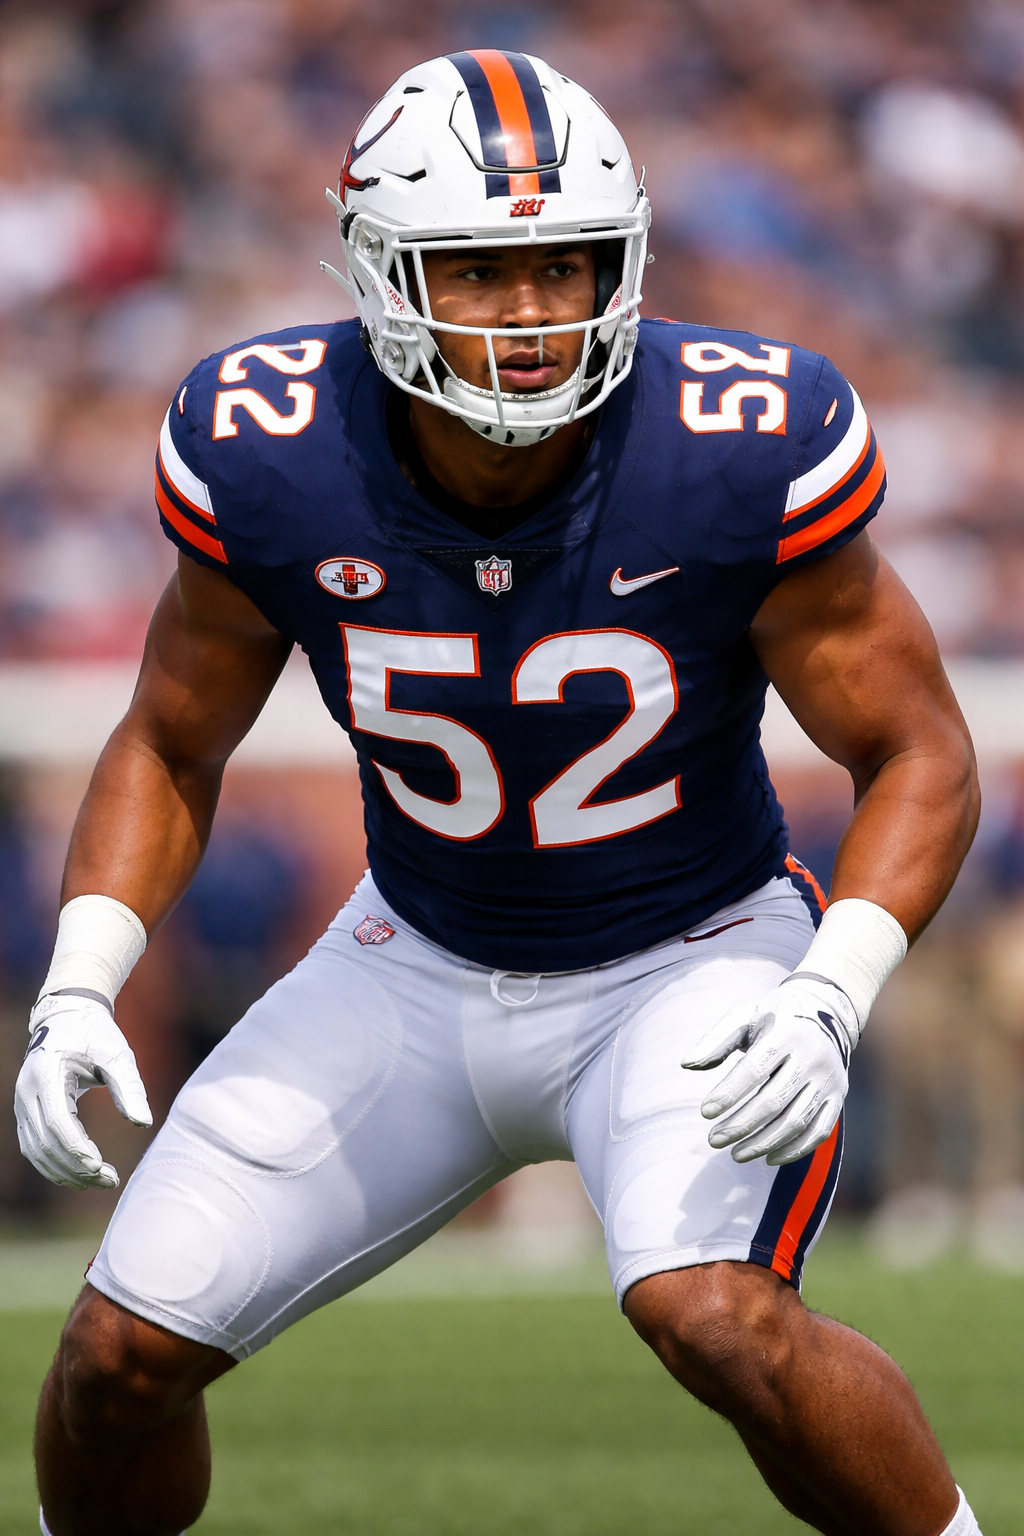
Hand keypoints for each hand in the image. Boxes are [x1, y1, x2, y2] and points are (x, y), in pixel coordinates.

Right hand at [14, 993, 152, 1189]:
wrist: (68, 1018)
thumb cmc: (95, 1035)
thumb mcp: (117, 1054)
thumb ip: (129, 1087)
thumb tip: (144, 1123)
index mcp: (46, 1073)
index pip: (56, 1121)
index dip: (76, 1148)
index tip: (100, 1166)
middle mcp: (26, 1091)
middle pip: (45, 1142)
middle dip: (75, 1167)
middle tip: (109, 1180)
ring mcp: (21, 1103)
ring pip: (36, 1150)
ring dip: (65, 1172)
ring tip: (100, 1182)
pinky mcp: (26, 1112)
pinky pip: (34, 1147)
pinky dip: (54, 1166)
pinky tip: (80, 1176)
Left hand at [680, 976, 857, 1165]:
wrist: (825, 1011)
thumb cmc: (773, 1017)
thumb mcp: (744, 1016)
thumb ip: (715, 1040)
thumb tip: (686, 1065)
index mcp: (787, 1033)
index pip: (754, 1069)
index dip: (729, 1094)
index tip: (705, 1112)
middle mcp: (813, 1057)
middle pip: (774, 1101)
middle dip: (741, 1125)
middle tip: (713, 1140)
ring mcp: (829, 1079)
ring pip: (796, 1121)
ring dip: (763, 1143)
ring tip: (735, 1154)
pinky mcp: (838, 1097)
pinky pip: (819, 1131)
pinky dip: (795, 1150)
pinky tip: (768, 1158)